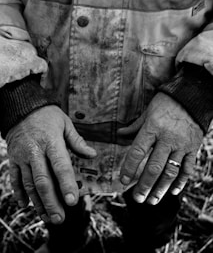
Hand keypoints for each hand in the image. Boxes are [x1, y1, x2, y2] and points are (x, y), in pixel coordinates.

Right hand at [6, 105, 96, 223]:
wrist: (21, 108)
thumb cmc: (47, 115)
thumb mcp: (65, 123)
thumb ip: (77, 141)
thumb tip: (92, 154)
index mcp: (51, 141)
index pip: (60, 166)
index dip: (66, 184)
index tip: (72, 201)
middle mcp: (35, 151)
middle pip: (43, 180)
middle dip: (52, 202)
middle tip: (60, 218)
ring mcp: (22, 156)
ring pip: (29, 184)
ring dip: (38, 202)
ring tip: (47, 217)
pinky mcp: (13, 159)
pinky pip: (15, 179)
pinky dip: (19, 193)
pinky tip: (25, 204)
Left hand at [119, 93, 202, 204]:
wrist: (191, 98)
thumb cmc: (165, 103)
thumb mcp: (147, 112)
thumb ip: (134, 127)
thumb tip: (119, 134)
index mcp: (152, 128)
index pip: (137, 152)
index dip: (129, 168)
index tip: (123, 181)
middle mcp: (167, 139)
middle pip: (154, 167)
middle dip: (144, 186)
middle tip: (137, 198)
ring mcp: (181, 145)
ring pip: (171, 172)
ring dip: (161, 189)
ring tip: (152, 201)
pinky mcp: (193, 148)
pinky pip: (188, 168)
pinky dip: (181, 182)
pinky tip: (173, 191)